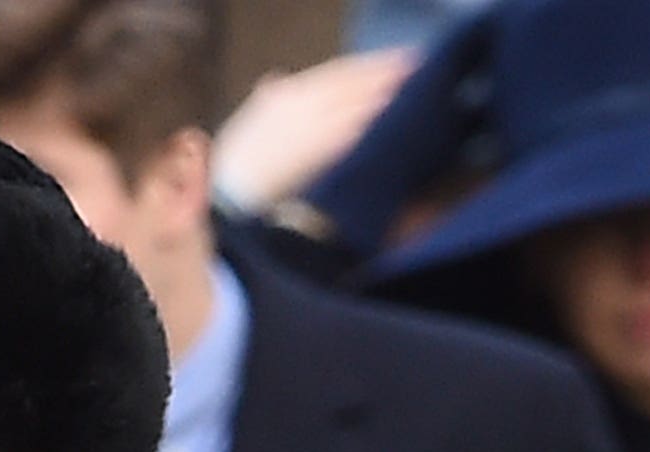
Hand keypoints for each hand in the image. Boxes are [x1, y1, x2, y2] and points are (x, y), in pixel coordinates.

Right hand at [211, 47, 416, 212]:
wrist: (230, 195)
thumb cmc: (240, 162)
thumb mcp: (251, 121)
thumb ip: (269, 98)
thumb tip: (276, 78)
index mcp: (286, 94)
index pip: (336, 72)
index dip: (368, 64)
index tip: (397, 58)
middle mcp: (300, 104)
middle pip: (352, 82)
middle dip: (385, 71)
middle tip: (418, 65)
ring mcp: (309, 127)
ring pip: (355, 103)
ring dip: (385, 93)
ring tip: (416, 87)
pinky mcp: (316, 152)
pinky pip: (350, 132)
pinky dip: (371, 122)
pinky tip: (393, 118)